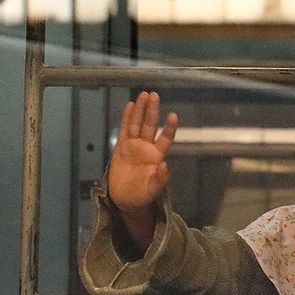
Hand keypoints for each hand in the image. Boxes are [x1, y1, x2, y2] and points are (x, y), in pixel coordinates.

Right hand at [107, 91, 177, 252]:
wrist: (126, 199)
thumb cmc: (143, 195)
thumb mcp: (153, 190)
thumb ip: (160, 179)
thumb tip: (164, 166)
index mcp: (156, 156)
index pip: (164, 139)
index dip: (169, 128)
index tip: (173, 116)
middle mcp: (146, 147)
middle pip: (150, 125)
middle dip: (152, 111)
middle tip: (154, 95)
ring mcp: (133, 146)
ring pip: (137, 124)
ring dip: (140, 110)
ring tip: (143, 95)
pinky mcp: (121, 147)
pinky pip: (124, 130)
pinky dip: (127, 118)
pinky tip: (129, 106)